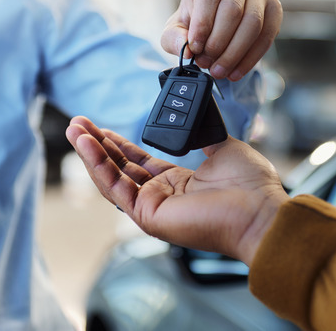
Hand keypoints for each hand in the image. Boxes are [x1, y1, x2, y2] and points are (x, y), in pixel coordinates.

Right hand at [65, 116, 289, 264]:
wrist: (261, 211)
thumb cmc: (251, 188)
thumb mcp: (224, 148)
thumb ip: (203, 136)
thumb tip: (197, 119)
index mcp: (179, 183)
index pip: (138, 162)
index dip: (118, 144)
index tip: (102, 127)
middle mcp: (162, 197)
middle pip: (119, 169)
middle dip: (97, 145)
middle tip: (78, 123)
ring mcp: (153, 209)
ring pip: (112, 178)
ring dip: (91, 153)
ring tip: (74, 129)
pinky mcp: (149, 216)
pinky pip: (116, 188)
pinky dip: (98, 166)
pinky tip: (87, 145)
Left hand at [161, 0, 282, 81]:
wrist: (215, 25)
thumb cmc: (194, 24)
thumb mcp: (174, 31)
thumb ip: (173, 38)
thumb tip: (187, 49)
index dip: (203, 23)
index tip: (195, 47)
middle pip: (233, 9)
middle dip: (218, 43)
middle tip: (206, 63)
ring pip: (253, 23)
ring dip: (235, 53)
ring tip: (219, 71)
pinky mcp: (273, 8)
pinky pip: (267, 35)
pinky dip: (251, 58)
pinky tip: (235, 72)